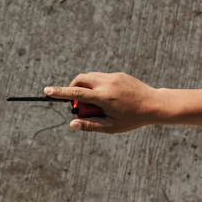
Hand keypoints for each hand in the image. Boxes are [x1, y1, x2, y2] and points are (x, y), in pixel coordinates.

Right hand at [43, 72, 165, 132]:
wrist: (154, 104)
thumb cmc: (132, 119)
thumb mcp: (111, 127)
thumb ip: (90, 125)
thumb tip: (72, 124)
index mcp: (104, 98)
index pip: (76, 94)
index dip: (60, 92)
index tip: (47, 91)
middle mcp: (107, 83)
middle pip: (80, 80)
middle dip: (73, 89)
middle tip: (79, 105)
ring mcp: (113, 76)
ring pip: (90, 77)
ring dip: (85, 87)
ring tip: (96, 103)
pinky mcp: (118, 74)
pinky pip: (101, 77)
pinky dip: (97, 85)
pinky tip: (109, 98)